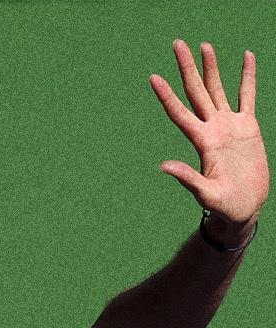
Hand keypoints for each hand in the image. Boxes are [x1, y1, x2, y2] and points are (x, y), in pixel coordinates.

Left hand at [150, 40, 269, 234]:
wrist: (243, 209)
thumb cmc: (223, 207)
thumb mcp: (204, 194)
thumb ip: (187, 178)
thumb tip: (163, 166)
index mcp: (202, 142)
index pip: (180, 113)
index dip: (167, 95)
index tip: (153, 77)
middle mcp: (213, 129)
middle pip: (197, 92)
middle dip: (187, 68)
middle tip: (177, 43)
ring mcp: (230, 126)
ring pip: (218, 89)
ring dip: (211, 67)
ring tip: (204, 45)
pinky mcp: (248, 127)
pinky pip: (248, 96)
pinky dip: (248, 77)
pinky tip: (246, 57)